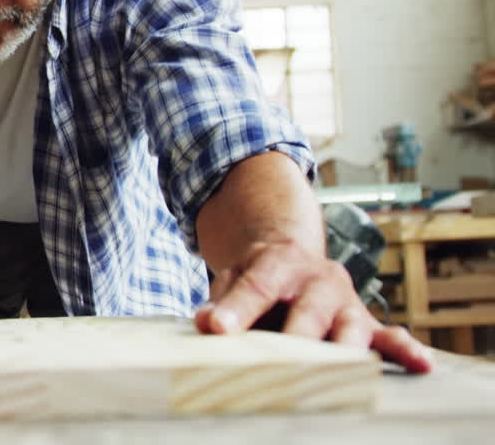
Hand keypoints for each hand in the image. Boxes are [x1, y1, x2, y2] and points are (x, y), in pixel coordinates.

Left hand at [194, 240, 432, 373]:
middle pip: (309, 311)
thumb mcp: (233, 278)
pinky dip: (406, 349)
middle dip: (298, 337)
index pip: (257, 287)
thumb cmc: (258, 276)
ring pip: (351, 327)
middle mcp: (319, 280)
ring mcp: (346, 301)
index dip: (237, 309)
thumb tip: (206, 323)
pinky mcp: (365, 322)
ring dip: (346, 350)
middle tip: (285, 362)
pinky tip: (420, 364)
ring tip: (341, 372)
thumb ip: (221, 300)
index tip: (218, 328)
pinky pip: (389, 336)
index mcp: (280, 263)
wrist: (291, 255)